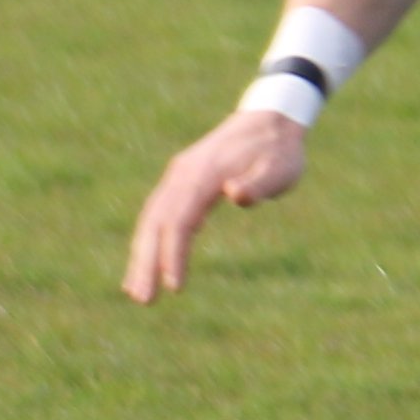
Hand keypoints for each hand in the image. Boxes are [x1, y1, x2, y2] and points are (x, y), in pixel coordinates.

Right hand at [123, 109, 308, 302]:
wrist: (270, 120)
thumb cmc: (280, 150)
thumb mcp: (282, 167)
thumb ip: (260, 183)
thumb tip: (234, 194)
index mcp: (203, 175)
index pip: (180, 222)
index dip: (173, 255)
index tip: (175, 287)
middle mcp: (183, 176)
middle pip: (155, 224)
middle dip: (146, 263)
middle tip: (142, 300)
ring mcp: (179, 177)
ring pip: (152, 220)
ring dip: (142, 255)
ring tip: (137, 291)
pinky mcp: (182, 182)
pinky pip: (160, 214)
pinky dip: (152, 240)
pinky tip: (153, 265)